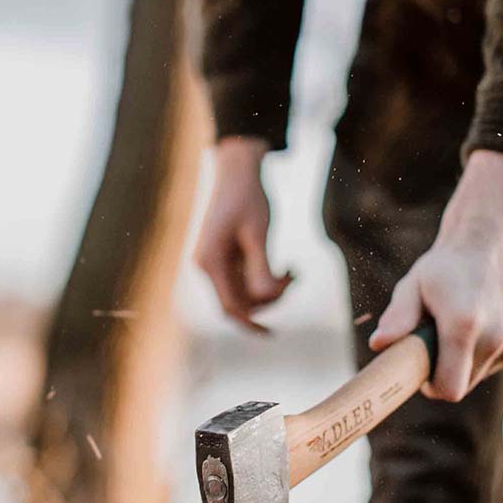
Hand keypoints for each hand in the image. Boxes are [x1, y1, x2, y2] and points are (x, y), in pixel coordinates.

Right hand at [194, 136, 291, 332]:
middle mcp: (207, 266)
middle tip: (295, 277)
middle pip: (239, 303)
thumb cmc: (248, 197)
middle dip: (269, 298)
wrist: (237, 168)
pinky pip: (246, 281)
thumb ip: (261, 268)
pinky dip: (266, 279)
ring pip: (245, 293)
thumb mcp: (259, 232)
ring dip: (271, 289)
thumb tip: (266, 299)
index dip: (250, 324)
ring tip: (294, 271)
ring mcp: (215, 263)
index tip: (271, 334)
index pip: (230, 306)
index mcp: (210, 262)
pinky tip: (287, 268)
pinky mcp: (225, 259)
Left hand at [369, 150, 502, 400]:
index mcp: (464, 326)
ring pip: (477, 376)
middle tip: (433, 344)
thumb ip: (397, 318)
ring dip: (462, 363)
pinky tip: (477, 325)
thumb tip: (378, 345)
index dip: (431, 386)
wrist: (496, 240)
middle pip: (461, 386)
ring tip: (457, 328)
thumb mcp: (414, 285)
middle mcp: (494, 338)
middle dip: (444, 373)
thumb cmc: (447, 264)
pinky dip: (481, 355)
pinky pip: (493, 364)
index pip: (448, 389)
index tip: (420, 372)